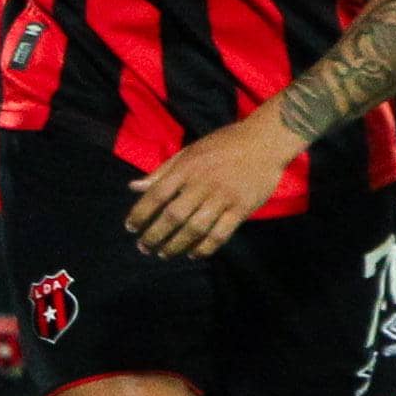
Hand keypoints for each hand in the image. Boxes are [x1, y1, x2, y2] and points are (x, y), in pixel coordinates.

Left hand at [127, 113, 299, 258]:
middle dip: (155, 235)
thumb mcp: (189, 151)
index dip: (141, 213)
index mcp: (187, 168)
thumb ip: (162, 171)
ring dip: (176, 245)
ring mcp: (223, 197)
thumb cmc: (223, 144)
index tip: (130, 228)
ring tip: (164, 254)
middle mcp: (202, 184)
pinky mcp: (241, 209)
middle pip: (173, 215)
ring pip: (195, 228)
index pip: (157, 194)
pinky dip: (205, 247)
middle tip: (144, 248)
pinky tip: (193, 253)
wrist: (264, 141)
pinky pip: (220, 234)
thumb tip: (133, 187)